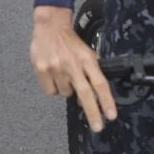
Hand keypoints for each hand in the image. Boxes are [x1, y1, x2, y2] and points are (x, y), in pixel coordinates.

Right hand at [30, 6, 116, 132]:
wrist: (50, 25)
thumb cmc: (70, 41)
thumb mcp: (86, 51)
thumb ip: (91, 69)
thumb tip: (98, 92)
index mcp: (86, 59)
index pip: (100, 82)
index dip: (106, 100)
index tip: (111, 115)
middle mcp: (72, 64)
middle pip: (85, 93)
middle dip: (93, 113)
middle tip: (98, 127)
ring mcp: (56, 67)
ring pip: (65, 93)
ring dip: (67, 89)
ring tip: (63, 73)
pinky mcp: (42, 69)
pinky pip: (51, 91)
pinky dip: (54, 87)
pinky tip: (53, 74)